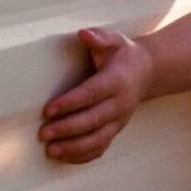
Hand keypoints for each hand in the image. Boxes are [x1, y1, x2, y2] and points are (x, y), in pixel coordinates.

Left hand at [39, 27, 152, 163]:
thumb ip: (99, 37)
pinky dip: (82, 156)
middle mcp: (120, 104)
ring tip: (50, 150)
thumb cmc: (123, 55)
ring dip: (73, 147)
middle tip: (43, 133)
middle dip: (67, 129)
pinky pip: (100, 148)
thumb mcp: (114, 41)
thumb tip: (83, 34)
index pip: (92, 94)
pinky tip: (63, 156)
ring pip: (97, 140)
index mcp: (117, 81)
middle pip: (93, 121)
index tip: (48, 110)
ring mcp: (119, 121)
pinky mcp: (115, 131)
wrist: (147, 73)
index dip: (70, 103)